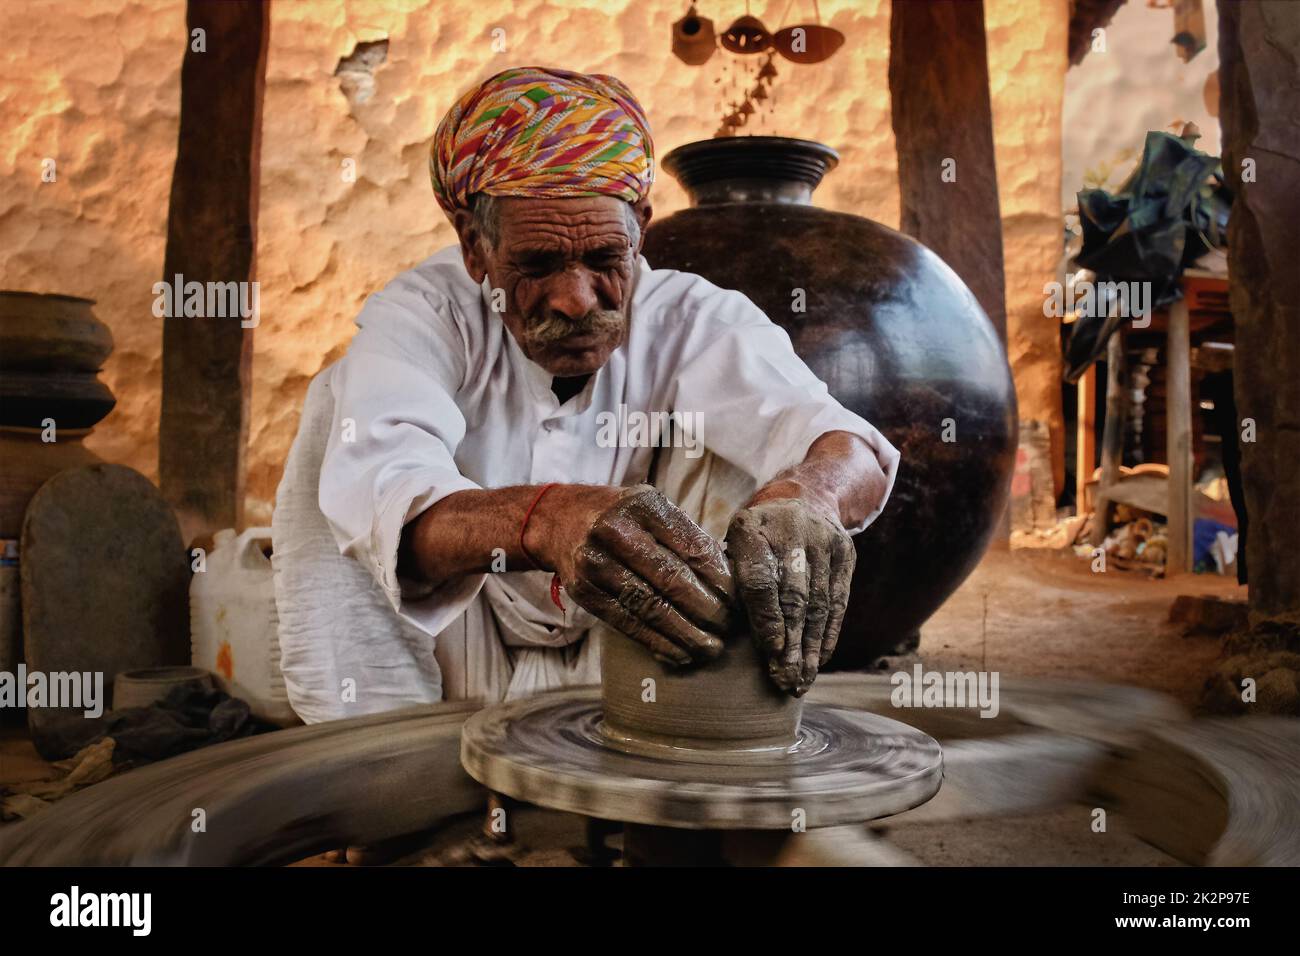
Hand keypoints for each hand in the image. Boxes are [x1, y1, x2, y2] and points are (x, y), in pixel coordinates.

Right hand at [534, 484, 734, 665]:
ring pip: (651, 607)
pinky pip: (628, 623)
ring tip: (711, 648)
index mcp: (643, 506)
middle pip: (673, 580)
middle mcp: (616, 532)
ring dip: (686, 634)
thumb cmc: (620, 517)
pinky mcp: (585, 592)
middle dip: (708, 610)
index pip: (692, 548)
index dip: (721, 579)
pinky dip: (658, 642)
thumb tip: (731, 579)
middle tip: (730, 628)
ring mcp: (596, 563)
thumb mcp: (652, 508)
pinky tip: (680, 653)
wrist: (558, 521)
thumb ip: (685, 536)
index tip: (739, 600)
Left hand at [725, 491, 855, 695]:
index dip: (767, 619)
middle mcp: (792, 531)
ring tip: (801, 680)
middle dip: (790, 644)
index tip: (770, 653)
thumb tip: (728, 636)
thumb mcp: (735, 545)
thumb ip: (731, 582)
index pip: (762, 581)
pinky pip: (838, 601)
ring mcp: (824, 540)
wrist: (805, 498)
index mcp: (752, 528)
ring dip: (810, 647)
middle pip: (794, 597)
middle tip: (785, 680)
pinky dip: (828, 634)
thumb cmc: (757, 537)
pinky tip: (820, 660)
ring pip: (818, 604)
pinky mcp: (846, 552)